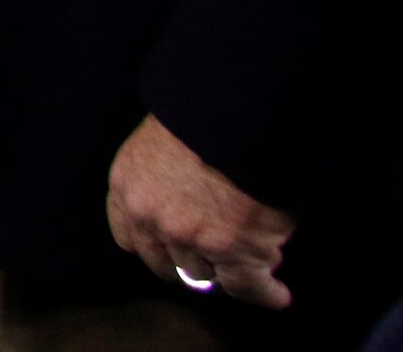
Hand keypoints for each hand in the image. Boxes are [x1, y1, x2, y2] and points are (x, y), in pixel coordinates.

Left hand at [107, 115, 293, 308]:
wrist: (238, 111)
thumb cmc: (203, 115)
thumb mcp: (161, 138)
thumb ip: (162, 174)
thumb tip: (185, 198)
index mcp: (128, 185)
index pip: (129, 236)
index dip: (153, 247)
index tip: (168, 251)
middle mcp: (151, 217)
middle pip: (166, 261)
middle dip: (188, 262)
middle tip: (212, 260)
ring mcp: (190, 236)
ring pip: (206, 272)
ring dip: (226, 268)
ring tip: (248, 261)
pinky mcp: (233, 249)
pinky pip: (248, 284)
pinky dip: (265, 292)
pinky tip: (278, 294)